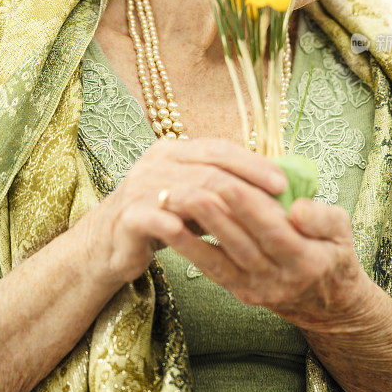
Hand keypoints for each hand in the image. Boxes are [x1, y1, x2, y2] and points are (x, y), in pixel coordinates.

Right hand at [80, 137, 287, 288]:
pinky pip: (161, 220)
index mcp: (175, 150)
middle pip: (210, 169)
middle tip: (278, 205)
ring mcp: (141, 187)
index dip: (253, 163)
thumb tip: (278, 186)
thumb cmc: (162, 216)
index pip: (220, 149)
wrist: (107, 241)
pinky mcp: (129, 216)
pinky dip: (186, 228)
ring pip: (191, 193)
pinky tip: (211, 241)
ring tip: (255, 228)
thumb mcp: (194, 195)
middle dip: (248, 185)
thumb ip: (224, 186)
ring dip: (228, 211)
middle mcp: (157, 161)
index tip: (283, 181)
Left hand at [155, 171, 371, 331]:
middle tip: (185, 186)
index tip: (227, 183)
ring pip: (220, 258)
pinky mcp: (238, 291)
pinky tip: (168, 227)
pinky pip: (211, 270)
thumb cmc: (332, 252)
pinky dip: (189, 249)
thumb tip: (297, 209)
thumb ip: (323, 218)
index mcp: (307, 260)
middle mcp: (279, 279)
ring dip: (191, 230)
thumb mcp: (342, 231)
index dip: (250, 208)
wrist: (325, 302)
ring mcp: (255, 289)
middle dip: (211, 215)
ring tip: (170, 201)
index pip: (274, 231)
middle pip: (241, 244)